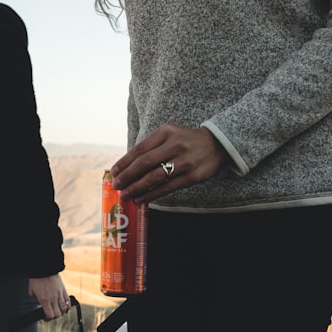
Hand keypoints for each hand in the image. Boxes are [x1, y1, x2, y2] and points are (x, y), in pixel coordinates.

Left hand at [29, 274, 70, 319]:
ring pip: (64, 309)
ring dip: (61, 312)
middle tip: (52, 314)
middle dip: (55, 316)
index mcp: (44, 300)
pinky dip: (68, 306)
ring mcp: (59, 294)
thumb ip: (36, 301)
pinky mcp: (64, 290)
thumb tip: (41, 305)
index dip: (48, 319)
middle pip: (58, 314)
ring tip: (58, 310)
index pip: (50, 315)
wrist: (44, 269)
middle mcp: (53, 299)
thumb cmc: (36, 280)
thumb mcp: (31, 292)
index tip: (46, 317)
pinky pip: (68, 301)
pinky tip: (65, 307)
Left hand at [110, 124, 229, 203]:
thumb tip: (127, 166)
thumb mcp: (169, 135)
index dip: (124, 163)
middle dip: (127, 176)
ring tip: (126, 195)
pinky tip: (141, 199)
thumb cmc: (186, 140)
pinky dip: (152, 195)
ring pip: (154, 177)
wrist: (217, 144)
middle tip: (116, 186)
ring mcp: (184, 161)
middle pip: (144, 163)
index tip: (113, 172)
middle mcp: (174, 145)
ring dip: (137, 188)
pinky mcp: (192, 176)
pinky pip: (167, 188)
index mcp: (166, 132)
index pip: (139, 149)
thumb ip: (151, 146)